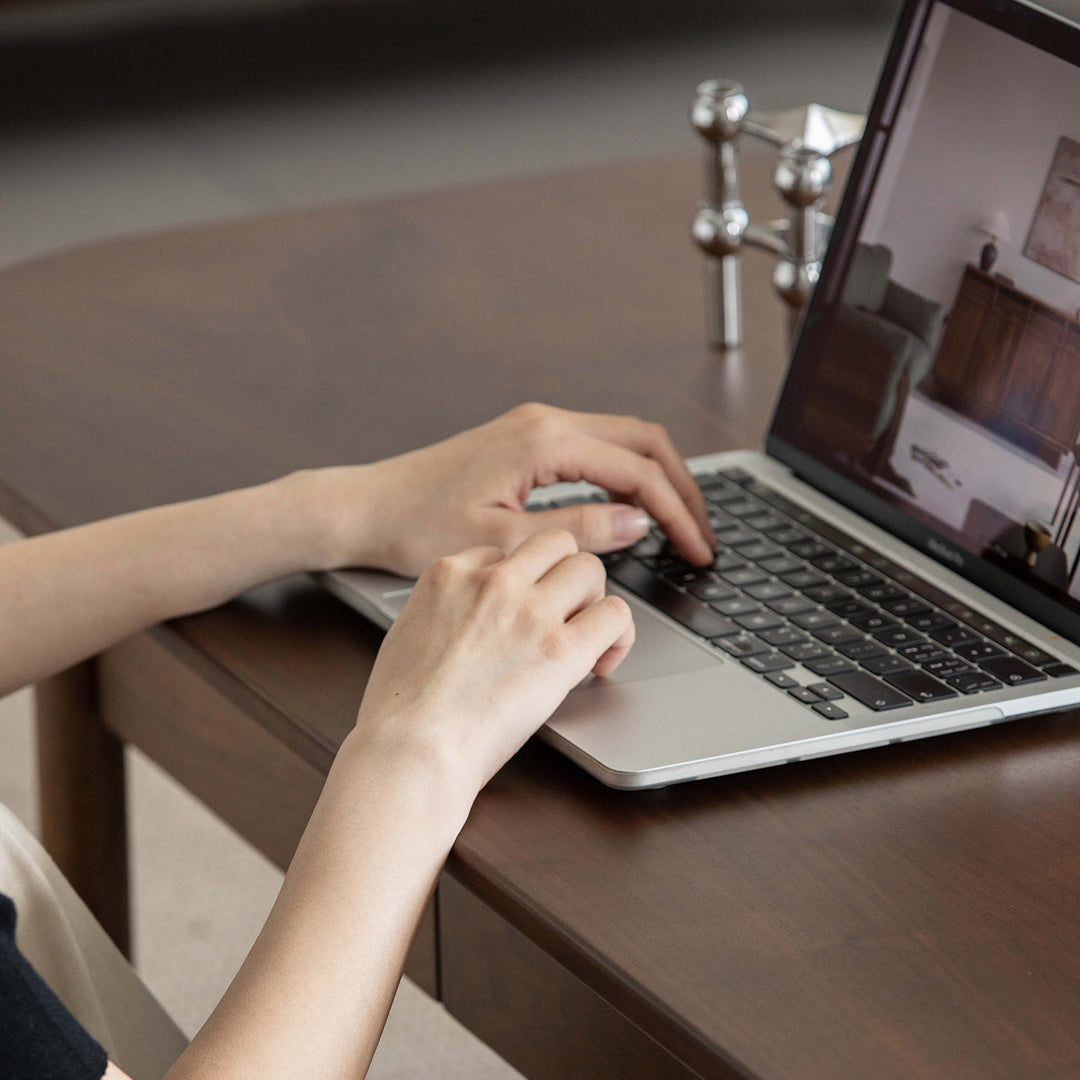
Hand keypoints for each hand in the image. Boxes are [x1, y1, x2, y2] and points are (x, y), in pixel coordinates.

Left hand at [320, 402, 714, 576]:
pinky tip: (633, 513)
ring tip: (681, 526)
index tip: (699, 551)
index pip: (639, 472)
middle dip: (683, 488)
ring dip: (659, 479)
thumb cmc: (419, 525)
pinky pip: (597, 448)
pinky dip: (628, 476)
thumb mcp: (502, 541)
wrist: (368, 507)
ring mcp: (536, 426)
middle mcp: (545, 421)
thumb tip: (636, 524)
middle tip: (703, 537)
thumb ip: (575, 531)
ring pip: (624, 440)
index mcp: (544, 440)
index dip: (678, 513)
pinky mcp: (527, 440)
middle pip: (644, 441)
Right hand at [351, 529, 633, 794]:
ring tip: (585, 636)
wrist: (411, 748)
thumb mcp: (405, 633)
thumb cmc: (400, 710)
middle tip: (564, 614)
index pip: (506, 553)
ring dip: (594, 600)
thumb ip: (443, 611)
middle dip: (564, 576)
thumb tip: (467, 620)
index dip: (522, 583)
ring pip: (590, 569)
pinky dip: (618, 636)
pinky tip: (601, 661)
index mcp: (449, 574)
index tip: (522, 613)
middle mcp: (493, 581)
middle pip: (555, 544)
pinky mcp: (561, 648)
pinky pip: (616, 614)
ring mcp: (529, 611)